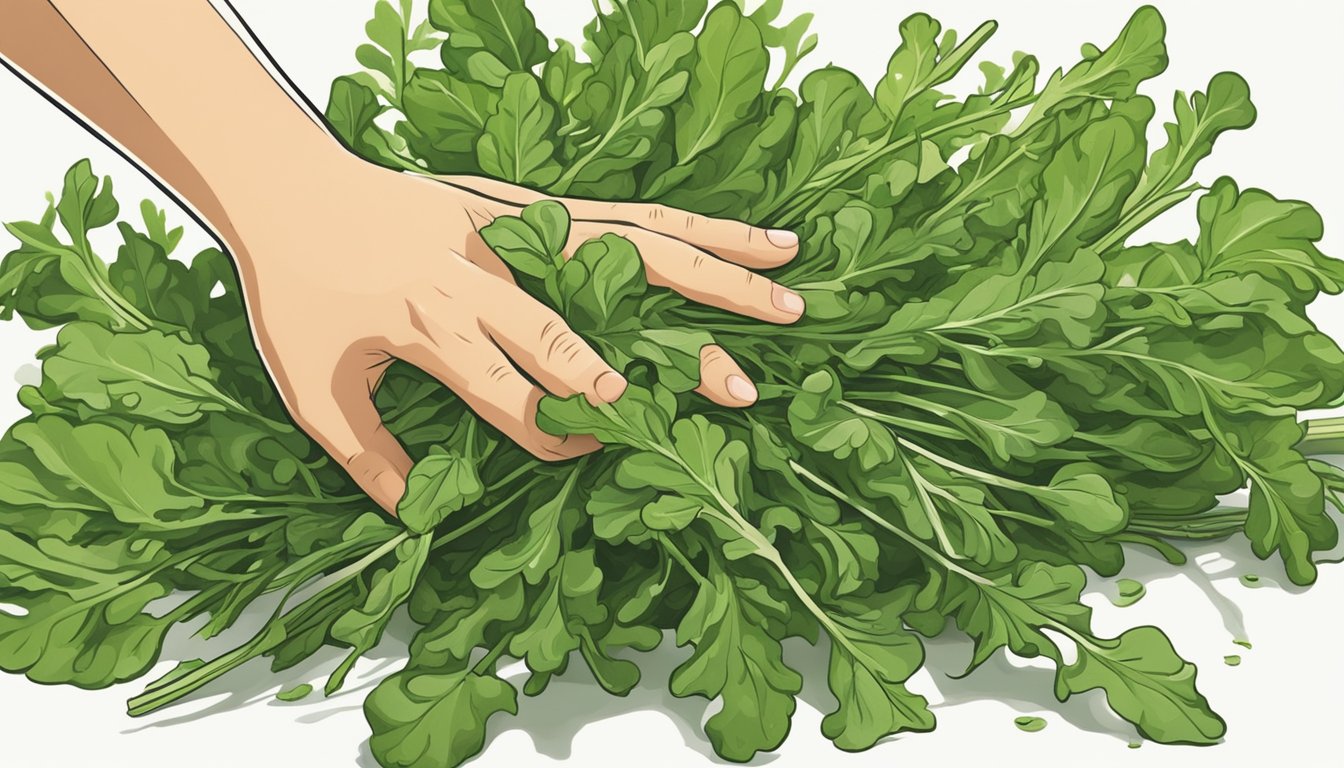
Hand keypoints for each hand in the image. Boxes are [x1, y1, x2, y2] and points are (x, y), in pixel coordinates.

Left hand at [224, 148, 803, 511]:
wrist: (283, 183)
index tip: (597, 457)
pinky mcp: (531, 201)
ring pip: (627, 248)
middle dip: (661, 362)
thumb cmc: (296, 288)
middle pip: (584, 324)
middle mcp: (483, 272)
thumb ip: (370, 458)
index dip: (556, 434)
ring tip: (791, 286)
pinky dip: (691, 223)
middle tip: (737, 391)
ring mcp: (514, 227)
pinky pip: (621, 213)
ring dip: (714, 268)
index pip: (511, 394)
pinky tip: (750, 234)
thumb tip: (422, 519)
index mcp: (429, 323)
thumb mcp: (313, 389)